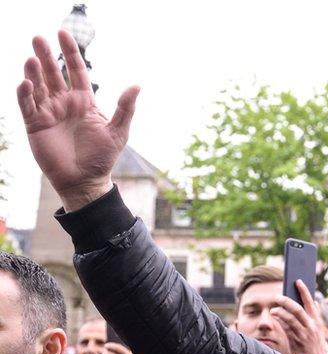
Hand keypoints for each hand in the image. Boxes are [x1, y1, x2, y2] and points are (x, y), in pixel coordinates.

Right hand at [17, 31, 139, 210]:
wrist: (86, 180)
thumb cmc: (103, 157)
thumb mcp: (118, 131)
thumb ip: (125, 108)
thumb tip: (137, 86)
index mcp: (84, 101)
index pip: (75, 70)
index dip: (69, 52)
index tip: (63, 33)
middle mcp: (64, 103)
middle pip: (53, 73)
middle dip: (46, 55)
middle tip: (38, 37)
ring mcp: (49, 112)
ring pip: (38, 86)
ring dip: (34, 72)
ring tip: (32, 58)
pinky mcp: (35, 125)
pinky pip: (27, 105)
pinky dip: (25, 94)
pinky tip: (26, 83)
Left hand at [273, 280, 327, 353]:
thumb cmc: (314, 347)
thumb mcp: (317, 331)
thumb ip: (312, 318)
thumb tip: (310, 303)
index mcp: (317, 322)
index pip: (311, 302)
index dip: (304, 291)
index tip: (298, 281)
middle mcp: (311, 326)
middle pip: (298, 309)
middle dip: (287, 301)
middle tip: (278, 296)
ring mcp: (304, 334)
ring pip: (290, 318)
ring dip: (280, 312)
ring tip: (273, 309)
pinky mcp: (296, 342)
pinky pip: (286, 329)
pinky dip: (280, 321)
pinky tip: (275, 317)